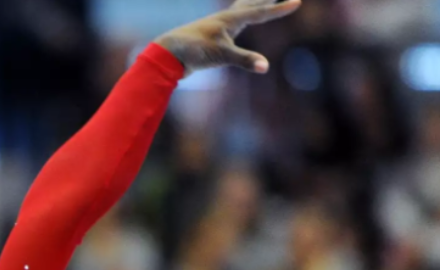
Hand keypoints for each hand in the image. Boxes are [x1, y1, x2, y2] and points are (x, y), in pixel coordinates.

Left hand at [155, 0, 301, 75]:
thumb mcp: (221, 55)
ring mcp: (218, 27)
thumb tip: (265, 67)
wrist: (168, 53)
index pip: (261, 13)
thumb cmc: (193, 51)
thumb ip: (244, 60)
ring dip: (254, 4)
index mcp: (230, 19)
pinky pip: (232, 23)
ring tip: (262, 0)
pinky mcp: (212, 36)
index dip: (279, 9)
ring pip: (241, 11)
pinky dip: (241, 18)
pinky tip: (238, 22)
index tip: (297, 2)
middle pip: (252, 4)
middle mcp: (226, 19)